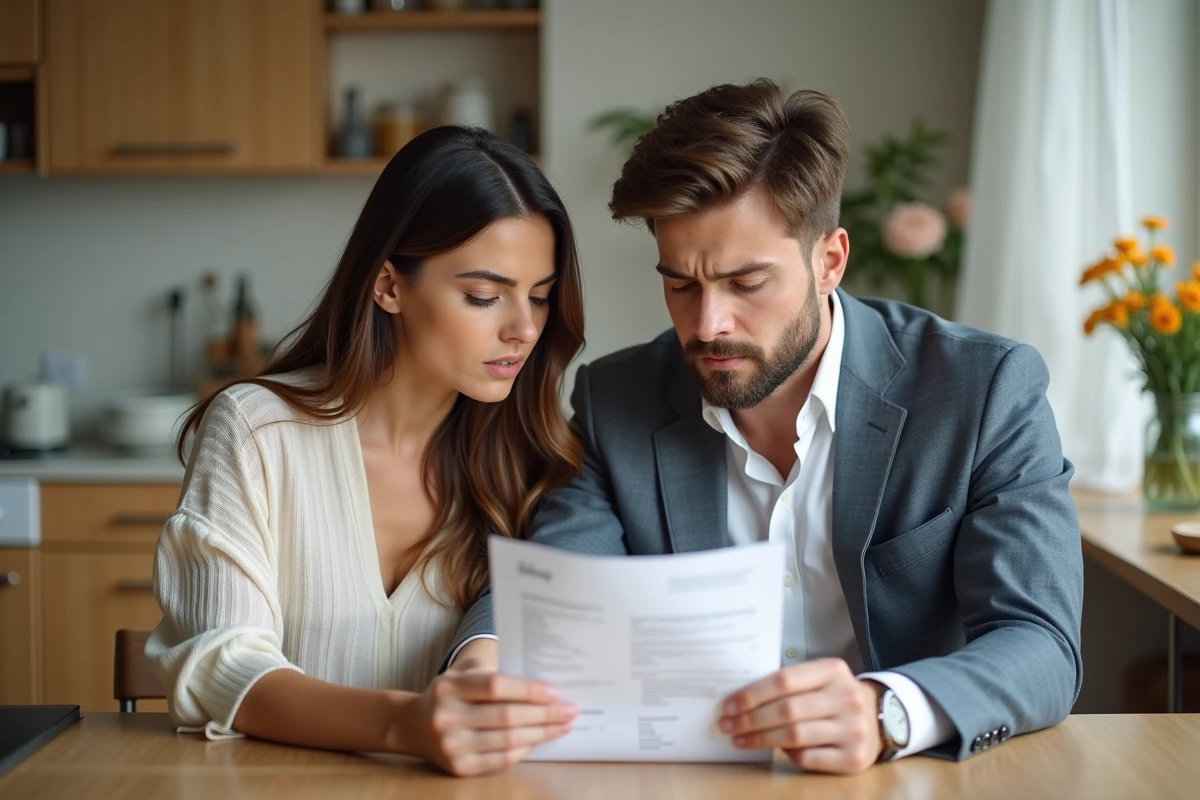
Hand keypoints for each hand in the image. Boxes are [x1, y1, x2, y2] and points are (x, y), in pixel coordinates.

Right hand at [399, 645, 576, 776]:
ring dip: (542, 733)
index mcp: (449, 687)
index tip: (555, 692)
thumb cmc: (448, 693)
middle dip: (545, 714)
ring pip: (508, 740)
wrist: (412, 726)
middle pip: (507, 716)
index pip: (496, 686)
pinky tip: (539, 740)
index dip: (528, 690)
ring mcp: (452, 745)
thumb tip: (538, 681)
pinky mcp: (458, 768)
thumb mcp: (461, 673)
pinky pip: (501, 759)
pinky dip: (525, 750)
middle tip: (570, 710)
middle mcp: (447, 717)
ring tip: (563, 725)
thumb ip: (492, 671)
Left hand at [719, 658, 883, 773]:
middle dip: (750, 719)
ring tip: (740, 739)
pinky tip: (773, 749)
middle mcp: (846, 698)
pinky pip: (808, 757)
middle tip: (727, 725)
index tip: (729, 705)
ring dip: (760, 739)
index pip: (784, 680)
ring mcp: (853, 729)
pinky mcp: (853, 758)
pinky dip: (786, 754)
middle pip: (787, 710)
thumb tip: (741, 698)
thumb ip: (789, 684)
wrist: (880, 718)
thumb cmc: (835, 696)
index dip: (752, 694)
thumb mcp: (819, 678)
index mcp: (833, 670)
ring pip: (795, 736)